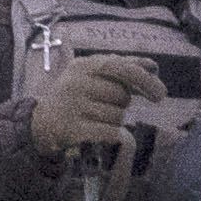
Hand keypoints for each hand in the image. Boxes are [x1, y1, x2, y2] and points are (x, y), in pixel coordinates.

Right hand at [20, 47, 157, 165]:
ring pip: (118, 116)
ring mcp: (73, 106)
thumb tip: (153, 68)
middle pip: (122, 95)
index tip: (161, 94)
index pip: (121, 67)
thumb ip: (121, 69)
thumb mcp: (92, 75)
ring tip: (96, 117)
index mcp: (84, 65)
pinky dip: (113, 134)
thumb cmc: (75, 97)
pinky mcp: (73, 129)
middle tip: (113, 105)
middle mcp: (76, 82)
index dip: (144, 79)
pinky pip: (110, 132)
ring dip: (115, 119)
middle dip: (123, 102)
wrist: (40, 123)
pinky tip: (101, 131)